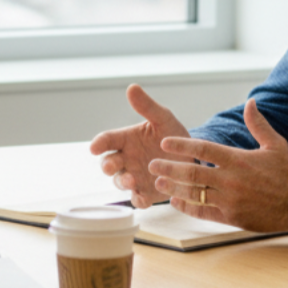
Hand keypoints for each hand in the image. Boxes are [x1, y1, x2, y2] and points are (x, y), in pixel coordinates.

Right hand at [89, 84, 190, 208]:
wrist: (193, 157)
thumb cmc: (173, 136)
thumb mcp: (163, 119)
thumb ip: (147, 106)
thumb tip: (132, 87)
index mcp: (126, 140)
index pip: (107, 140)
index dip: (99, 143)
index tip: (94, 147)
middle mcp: (126, 159)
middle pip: (108, 163)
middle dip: (107, 165)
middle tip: (111, 166)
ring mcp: (134, 177)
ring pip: (120, 182)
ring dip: (122, 182)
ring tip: (131, 180)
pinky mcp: (146, 193)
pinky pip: (138, 199)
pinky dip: (138, 200)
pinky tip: (143, 199)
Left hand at [148, 99, 287, 232]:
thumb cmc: (286, 173)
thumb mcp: (275, 144)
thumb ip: (258, 124)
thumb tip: (251, 102)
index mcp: (238, 159)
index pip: (203, 149)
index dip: (182, 145)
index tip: (165, 143)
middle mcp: (231, 180)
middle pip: (192, 173)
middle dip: (169, 167)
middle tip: (153, 163)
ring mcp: (230, 200)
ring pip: (194, 193)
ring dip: (174, 187)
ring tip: (158, 182)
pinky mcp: (231, 217)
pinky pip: (203, 212)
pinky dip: (187, 207)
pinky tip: (176, 201)